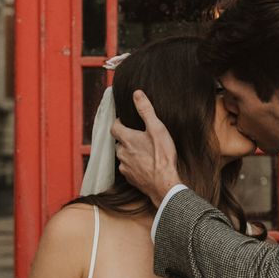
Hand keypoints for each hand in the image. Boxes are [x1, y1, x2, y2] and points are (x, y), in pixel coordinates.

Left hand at [111, 90, 182, 206]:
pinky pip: (128, 168)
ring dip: (130, 152)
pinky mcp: (130, 178)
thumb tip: (137, 94)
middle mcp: (122, 153)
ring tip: (143, 150)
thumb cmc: (162, 156)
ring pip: (123, 156)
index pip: (114, 127)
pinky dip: (134, 164)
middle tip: (138, 135)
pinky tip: (145, 164)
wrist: (164, 184)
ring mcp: (125, 167)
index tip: (124, 120)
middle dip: (126, 138)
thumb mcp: (157, 128)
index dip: (118, 122)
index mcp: (127, 139)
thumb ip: (145, 110)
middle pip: (119, 142)